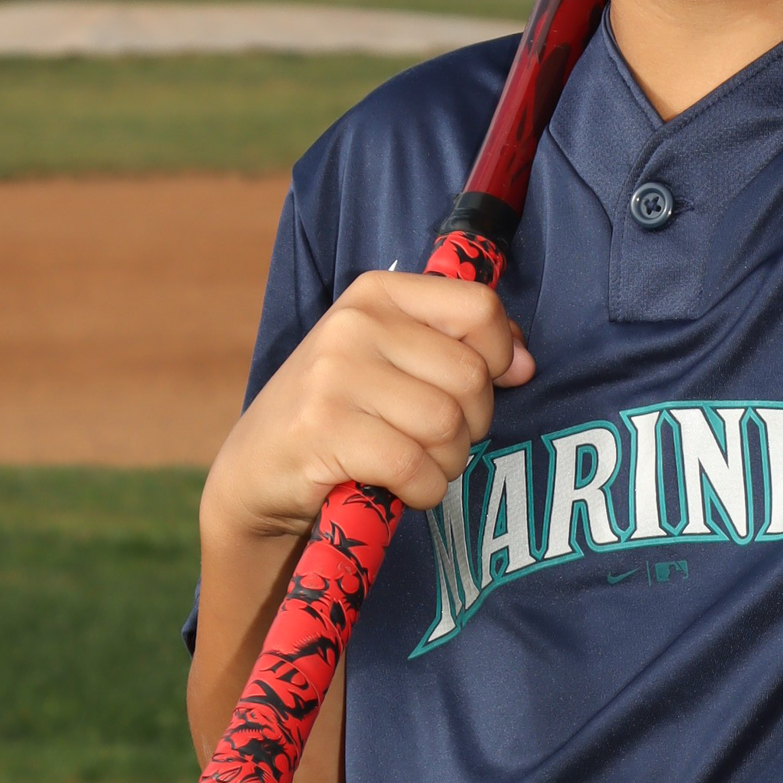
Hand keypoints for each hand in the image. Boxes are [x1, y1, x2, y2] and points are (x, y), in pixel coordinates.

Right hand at [202, 272, 533, 544]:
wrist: (256, 472)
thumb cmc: (340, 415)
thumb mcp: (393, 362)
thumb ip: (460, 348)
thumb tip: (526, 363)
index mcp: (377, 293)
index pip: (479, 307)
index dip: (498, 355)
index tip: (480, 387)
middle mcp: (354, 323)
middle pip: (470, 376)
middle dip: (471, 424)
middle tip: (436, 440)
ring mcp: (333, 375)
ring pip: (446, 424)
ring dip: (446, 462)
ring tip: (415, 464)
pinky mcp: (323, 430)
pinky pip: (415, 465)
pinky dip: (422, 489)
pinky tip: (401, 487)